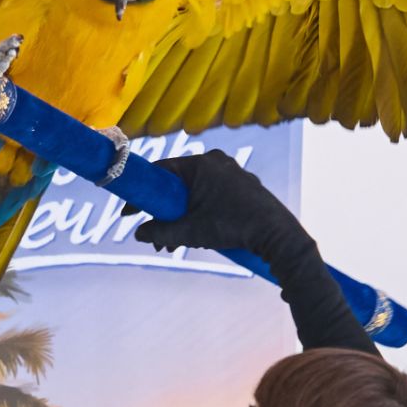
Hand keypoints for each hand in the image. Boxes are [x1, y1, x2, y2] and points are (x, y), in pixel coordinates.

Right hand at [120, 147, 317, 273]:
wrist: (276, 234)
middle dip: (164, 212)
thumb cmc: (234, 227)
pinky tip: (198, 234)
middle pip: (178, 184)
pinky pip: (213, 194)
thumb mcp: (190, 232)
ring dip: (182, 216)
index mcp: (200, 165)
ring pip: (196, 192)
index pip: (161, 171)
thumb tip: (138, 233)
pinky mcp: (243, 185)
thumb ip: (161, 232)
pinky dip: (201, 211)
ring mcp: (232, 172)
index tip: (130, 210)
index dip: (143, 192)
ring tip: (175, 244)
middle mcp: (216, 162)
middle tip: (155, 234)